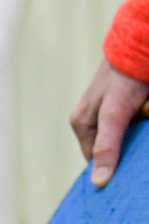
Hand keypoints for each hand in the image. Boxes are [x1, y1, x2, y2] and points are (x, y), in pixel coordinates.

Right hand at [73, 59, 148, 186]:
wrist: (141, 41)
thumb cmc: (126, 77)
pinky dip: (141, 125)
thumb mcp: (115, 115)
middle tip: (140, 156)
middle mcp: (92, 118)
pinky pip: (132, 121)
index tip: (128, 176)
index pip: (95, 159)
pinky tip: (146, 121)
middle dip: (125, 152)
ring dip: (137, 138)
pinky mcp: (124, 101)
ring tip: (143, 136)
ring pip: (123, 134)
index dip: (111, 168)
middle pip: (109, 147)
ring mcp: (108, 109)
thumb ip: (107, 146)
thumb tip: (98, 183)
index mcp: (81, 124)